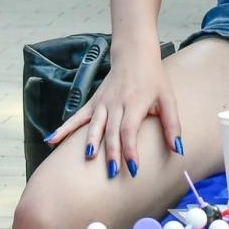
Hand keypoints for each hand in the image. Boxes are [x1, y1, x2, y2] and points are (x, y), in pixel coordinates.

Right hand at [48, 45, 180, 178]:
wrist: (134, 55)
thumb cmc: (154, 79)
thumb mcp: (168, 99)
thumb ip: (172, 124)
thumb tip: (177, 149)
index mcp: (134, 103)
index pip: (129, 129)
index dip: (130, 149)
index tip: (132, 167)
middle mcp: (115, 104)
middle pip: (111, 131)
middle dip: (111, 152)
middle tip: (111, 173)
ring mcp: (102, 103)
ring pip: (94, 125)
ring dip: (91, 141)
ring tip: (87, 157)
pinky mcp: (93, 103)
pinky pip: (77, 117)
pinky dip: (64, 129)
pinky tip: (51, 141)